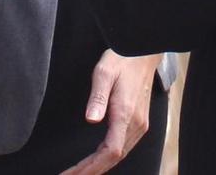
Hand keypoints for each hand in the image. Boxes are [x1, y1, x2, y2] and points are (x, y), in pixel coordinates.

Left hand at [59, 51, 158, 174]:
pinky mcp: (139, 122)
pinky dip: (107, 159)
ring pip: (119, 155)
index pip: (110, 152)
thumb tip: (91, 119)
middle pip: (114, 159)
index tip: (72, 174)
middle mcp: (136, 124)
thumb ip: (97, 97)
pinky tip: (95, 161)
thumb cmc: (122, 59)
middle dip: (90, 171)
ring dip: (98, 167)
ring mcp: (140, 124)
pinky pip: (123, 147)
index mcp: (126, 113)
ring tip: (77, 173)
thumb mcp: (104, 71)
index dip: (91, 167)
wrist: (143, 52)